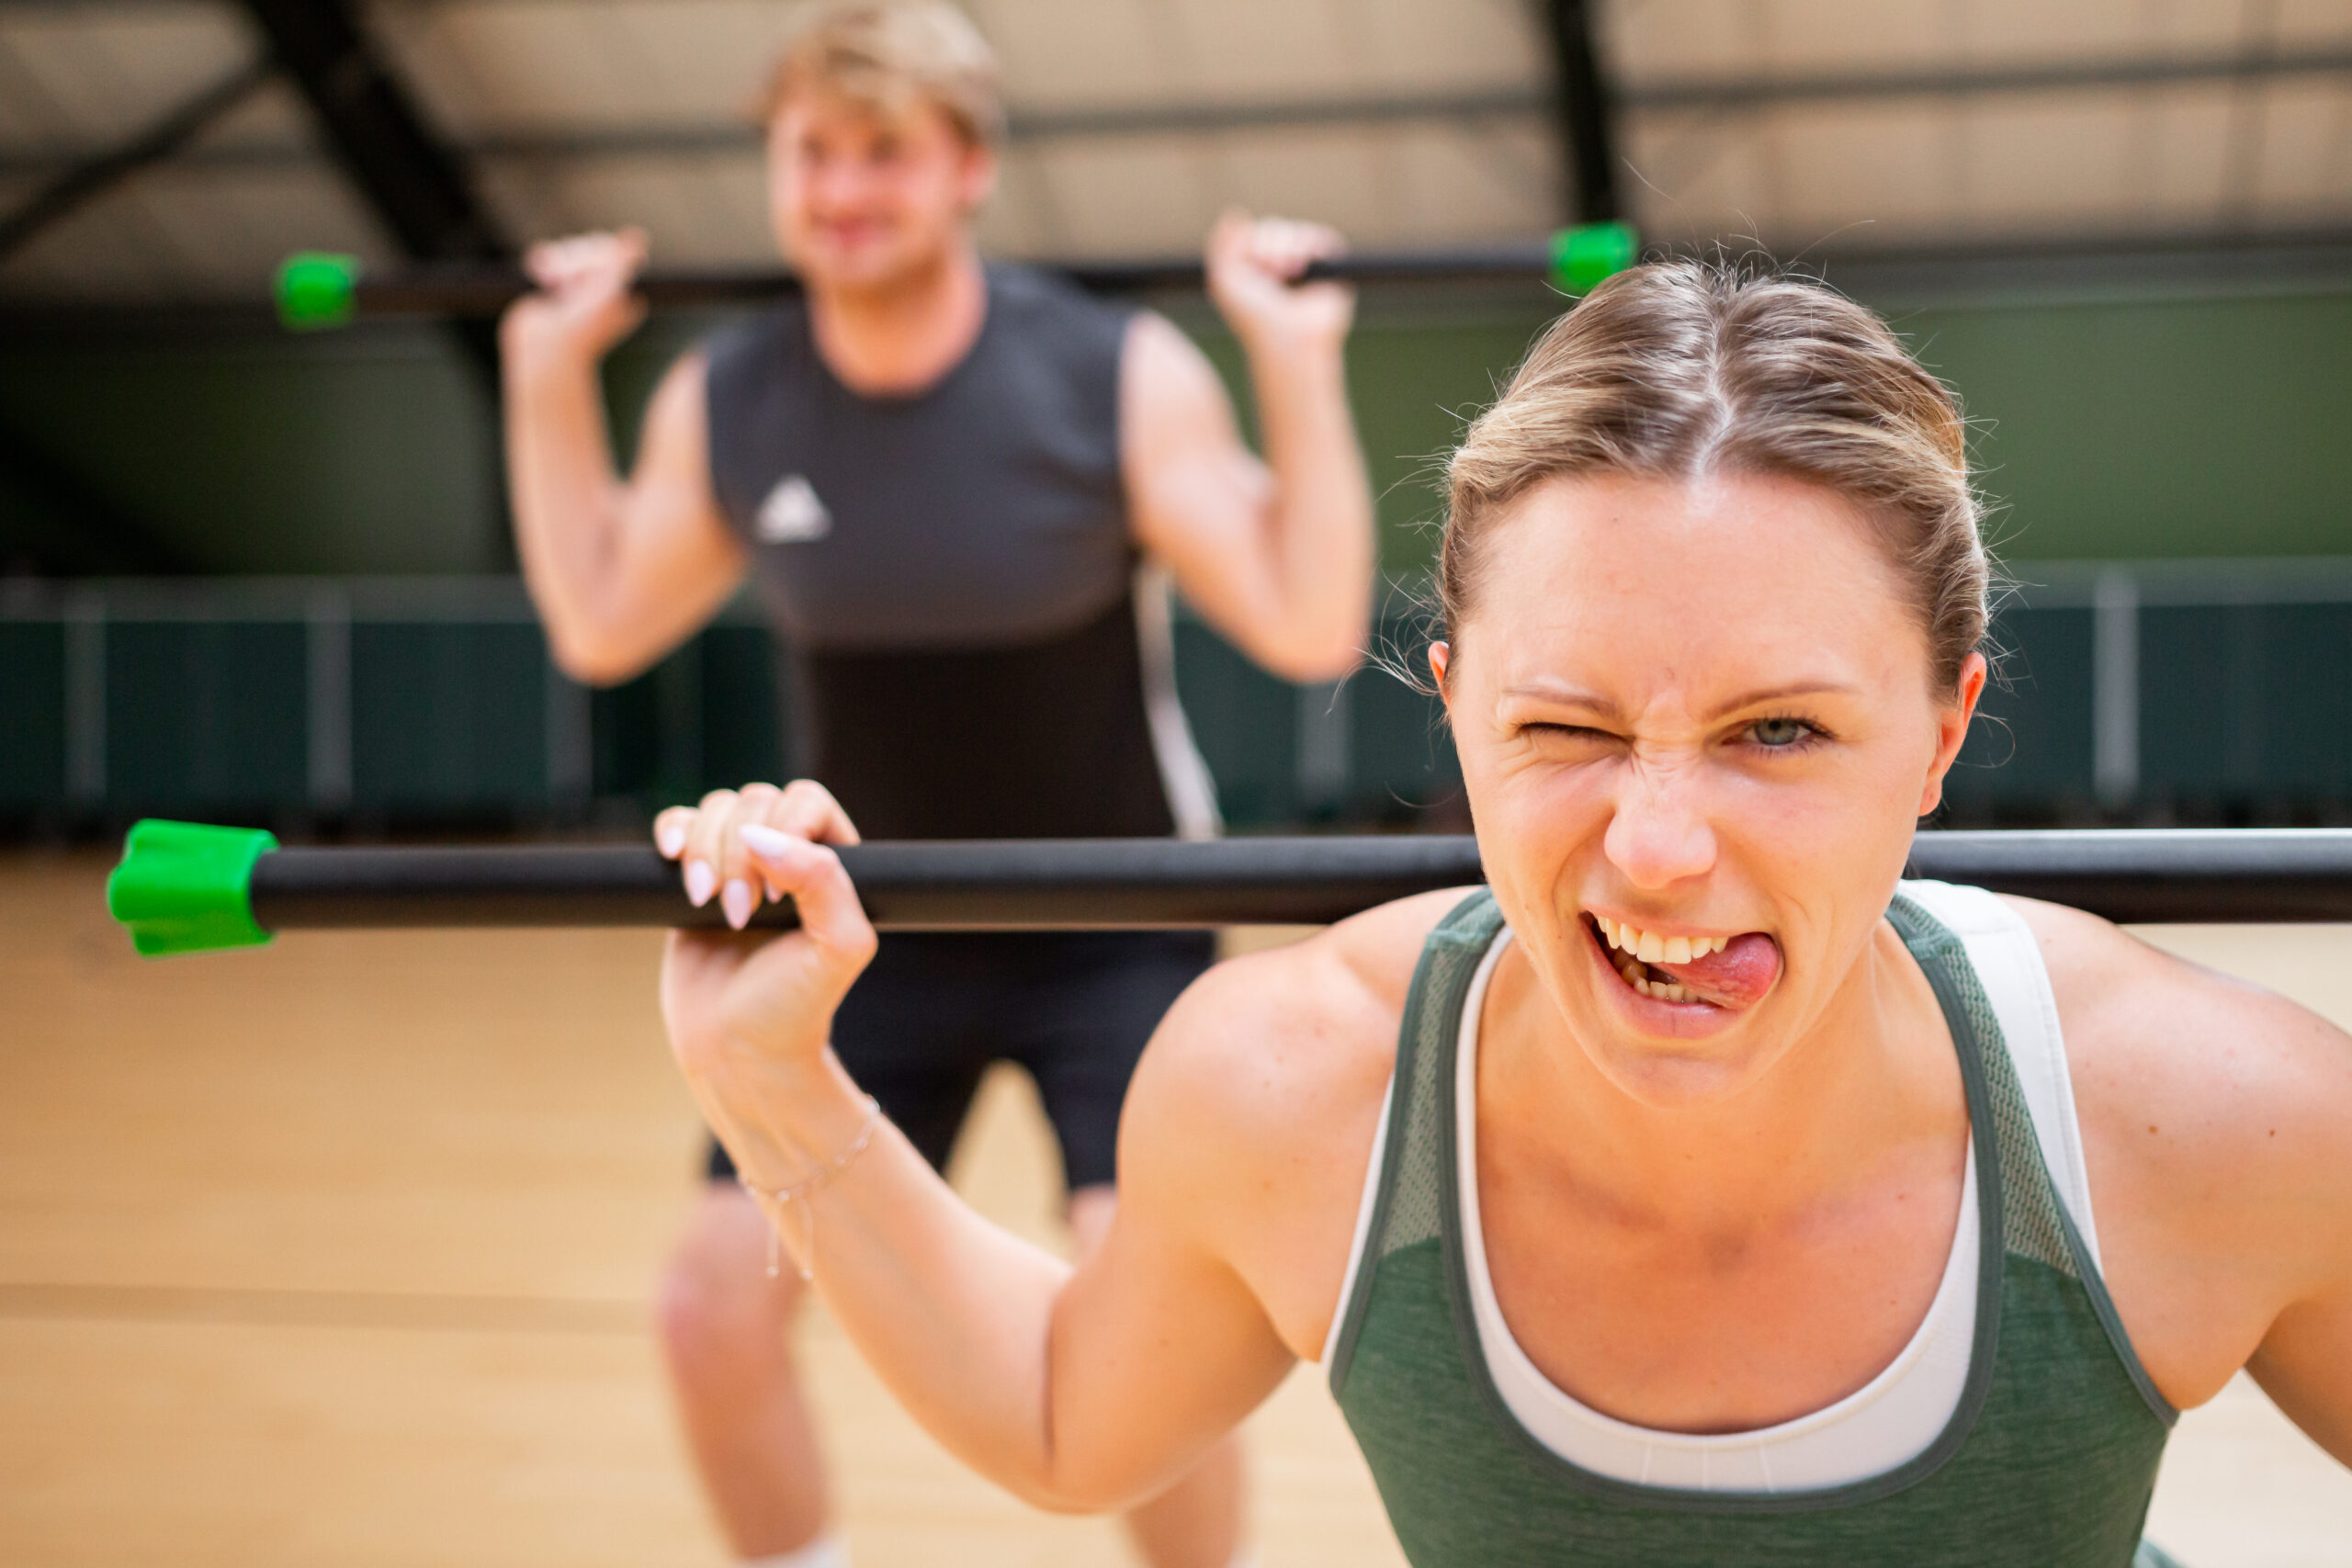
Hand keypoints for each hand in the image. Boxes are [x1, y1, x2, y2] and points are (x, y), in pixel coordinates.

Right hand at [499, 227, 651, 373]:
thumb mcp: (610, 287)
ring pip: (568, 251)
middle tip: (572, 289)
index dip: (599, 257)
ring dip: (559, 264)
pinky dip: (543, 262)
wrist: (548, 349)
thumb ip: (622, 259)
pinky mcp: (550, 289)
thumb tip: (638, 235)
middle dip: (577, 261)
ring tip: (553, 285)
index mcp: (621, 291)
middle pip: (589, 247)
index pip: (611, 250)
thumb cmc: (584, 324)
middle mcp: (600, 289)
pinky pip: (548, 257)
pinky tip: (540, 275)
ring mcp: (575, 288)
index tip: (594, 280)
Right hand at [655, 782, 877, 1171]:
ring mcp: (739, 865)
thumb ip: (824, 881)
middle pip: (756, 801)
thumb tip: (762, 836)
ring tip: (709, 907)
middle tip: (741, 914)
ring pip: (716, 810)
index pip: (807, 801)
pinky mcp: (693, 878)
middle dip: (739, 853)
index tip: (777, 894)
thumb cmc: (795, 1007)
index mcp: (834, 864)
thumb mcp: (836, 948)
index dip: (786, 831)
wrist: (738, 1053)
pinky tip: (671, 858)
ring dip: (705, 851)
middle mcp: (788, 857)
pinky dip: (672, 832)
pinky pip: (678, 825)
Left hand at [1203, 210, 1353, 358]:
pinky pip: (1323, 238)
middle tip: (1271, 271)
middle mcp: (1283, 270)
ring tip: (1290, 269)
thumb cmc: (1253, 316)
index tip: (1251, 268)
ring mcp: (1309, 270)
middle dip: (1269, 243)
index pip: (1253, 235)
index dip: (1250, 242)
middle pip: (1275, 229)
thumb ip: (1223, 245)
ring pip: (1297, 232)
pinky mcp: (1332, 270)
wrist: (1287, 337)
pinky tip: (1303, 266)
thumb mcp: (1224, 279)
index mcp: (1257, 273)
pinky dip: (1312, 245)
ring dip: (1288, 245)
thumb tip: (1236, 214)